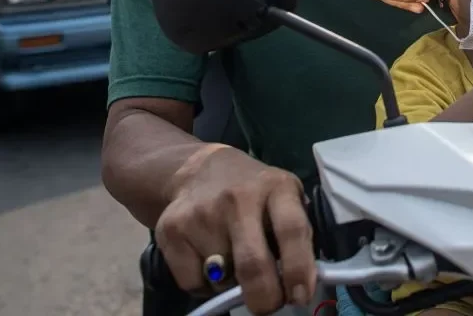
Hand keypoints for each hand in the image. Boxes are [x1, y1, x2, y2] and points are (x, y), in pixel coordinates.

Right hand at [154, 146, 314, 315]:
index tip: (300, 296)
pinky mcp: (171, 230)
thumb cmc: (254, 192)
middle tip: (268, 304)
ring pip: (222, 279)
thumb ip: (296, 233)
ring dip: (232, 286)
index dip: (298, 269)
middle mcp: (239, 197)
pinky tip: (209, 261)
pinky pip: (193, 283)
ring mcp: (202, 213)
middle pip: (253, 264)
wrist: (198, 170)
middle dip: (264, 298)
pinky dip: (205, 286)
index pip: (292, 231)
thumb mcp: (285, 197)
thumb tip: (300, 283)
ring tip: (235, 264)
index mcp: (278, 188)